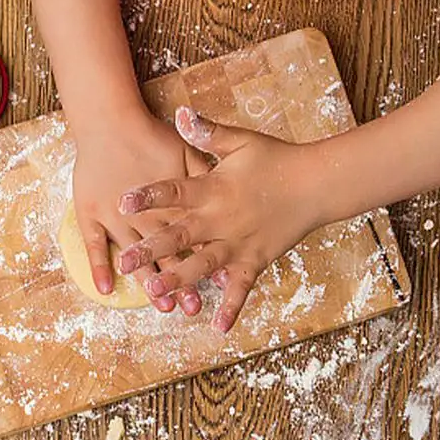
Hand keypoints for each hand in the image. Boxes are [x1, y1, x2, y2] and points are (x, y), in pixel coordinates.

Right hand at [73, 107, 207, 314]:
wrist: (109, 121)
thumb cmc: (149, 134)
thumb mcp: (185, 150)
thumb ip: (206, 170)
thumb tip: (228, 188)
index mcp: (169, 201)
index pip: (190, 237)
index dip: (203, 259)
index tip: (217, 281)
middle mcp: (144, 214)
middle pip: (166, 253)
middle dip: (180, 280)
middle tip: (191, 307)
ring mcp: (115, 216)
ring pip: (135, 254)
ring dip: (149, 280)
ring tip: (161, 304)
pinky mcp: (91, 212)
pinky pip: (94, 244)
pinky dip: (99, 266)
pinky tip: (105, 289)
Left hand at [117, 107, 324, 331]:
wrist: (316, 183)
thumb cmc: (275, 158)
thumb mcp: (240, 141)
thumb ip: (207, 132)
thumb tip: (180, 113)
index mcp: (214, 188)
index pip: (174, 191)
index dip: (148, 195)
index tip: (123, 201)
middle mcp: (222, 219)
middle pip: (180, 235)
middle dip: (151, 248)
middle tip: (125, 260)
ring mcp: (238, 243)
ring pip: (203, 264)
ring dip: (179, 279)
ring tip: (155, 292)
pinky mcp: (256, 259)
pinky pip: (242, 286)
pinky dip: (232, 305)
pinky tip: (217, 326)